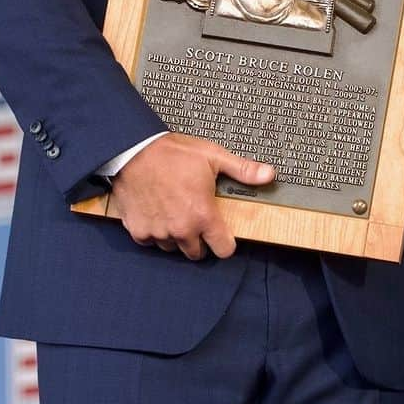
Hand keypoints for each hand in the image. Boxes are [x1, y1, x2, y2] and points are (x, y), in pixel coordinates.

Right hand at [112, 133, 274, 259]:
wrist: (134, 150)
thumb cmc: (173, 153)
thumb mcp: (213, 156)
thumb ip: (242, 170)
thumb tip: (269, 175)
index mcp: (203, 215)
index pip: (223, 250)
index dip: (225, 241)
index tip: (221, 231)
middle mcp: (181, 230)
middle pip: (197, 253)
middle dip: (199, 240)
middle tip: (195, 218)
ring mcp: (158, 233)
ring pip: (173, 248)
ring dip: (176, 236)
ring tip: (175, 212)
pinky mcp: (139, 231)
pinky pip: (151, 242)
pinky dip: (154, 232)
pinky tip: (157, 212)